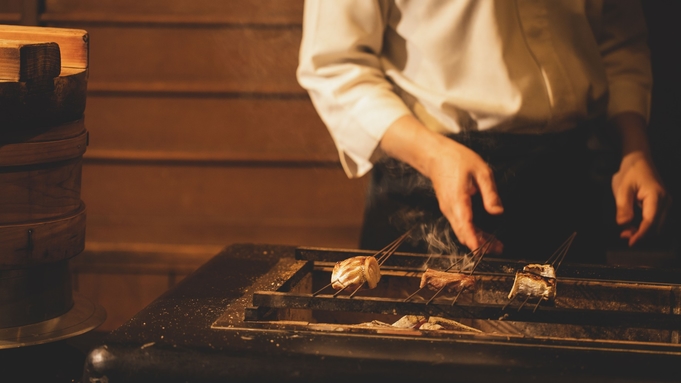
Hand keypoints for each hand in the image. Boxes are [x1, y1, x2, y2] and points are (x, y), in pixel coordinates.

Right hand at [380, 115, 503, 253]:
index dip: (473, 239)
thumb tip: (497, 212)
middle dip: (480, 244)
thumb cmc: (457, 160)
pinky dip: (471, 233)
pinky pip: (460, 225)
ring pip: (461, 231)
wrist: (435, 156)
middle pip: (464, 233)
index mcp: (458, 199)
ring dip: (477, 240)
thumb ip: (490, 193)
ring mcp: (448, 210)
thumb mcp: (481, 171)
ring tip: (495, 246)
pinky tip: (484, 235)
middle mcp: (450, 208)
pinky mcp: (449, 209)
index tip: (481, 250)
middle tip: (498, 249)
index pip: (465, 224)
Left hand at [611, 151, 670, 245]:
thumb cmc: (630, 172)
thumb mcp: (622, 188)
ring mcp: (665, 203)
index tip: (631, 242)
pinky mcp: (661, 204)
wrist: (638, 160)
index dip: (641, 234)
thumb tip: (623, 224)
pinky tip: (632, 225)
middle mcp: (665, 201)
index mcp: (656, 196)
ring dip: (642, 231)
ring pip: (656, 225)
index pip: (650, 221)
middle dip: (641, 234)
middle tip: (623, 235)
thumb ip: (623, 207)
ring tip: (626, 231)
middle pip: (655, 226)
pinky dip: (644, 225)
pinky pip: (654, 220)